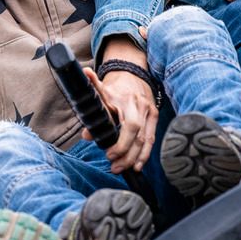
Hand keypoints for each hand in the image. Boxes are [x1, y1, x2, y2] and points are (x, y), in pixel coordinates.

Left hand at [81, 35, 158, 173]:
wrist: (131, 71)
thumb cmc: (113, 86)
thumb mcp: (99, 93)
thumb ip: (91, 113)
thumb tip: (86, 135)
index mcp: (123, 99)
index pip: (127, 125)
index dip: (120, 143)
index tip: (109, 154)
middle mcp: (138, 105)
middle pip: (137, 134)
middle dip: (126, 153)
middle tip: (114, 165)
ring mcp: (148, 110)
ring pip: (145, 139)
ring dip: (134, 158)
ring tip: (122, 168)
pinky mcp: (154, 115)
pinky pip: (151, 138)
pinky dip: (145, 154)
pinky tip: (138, 165)